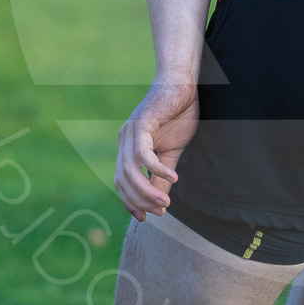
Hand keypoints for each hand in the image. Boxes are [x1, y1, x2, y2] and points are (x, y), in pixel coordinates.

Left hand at [114, 76, 199, 220]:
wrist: (182, 86)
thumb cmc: (177, 116)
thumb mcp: (170, 153)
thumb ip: (161, 176)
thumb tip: (160, 201)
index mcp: (127, 149)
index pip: (121, 183)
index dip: (130, 202)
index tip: (145, 218)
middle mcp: (124, 141)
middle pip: (123, 180)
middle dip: (140, 201)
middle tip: (161, 211)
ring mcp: (130, 132)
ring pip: (131, 171)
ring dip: (147, 191)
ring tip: (165, 203)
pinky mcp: (142, 123)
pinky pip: (143, 154)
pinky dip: (156, 169)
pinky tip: (172, 177)